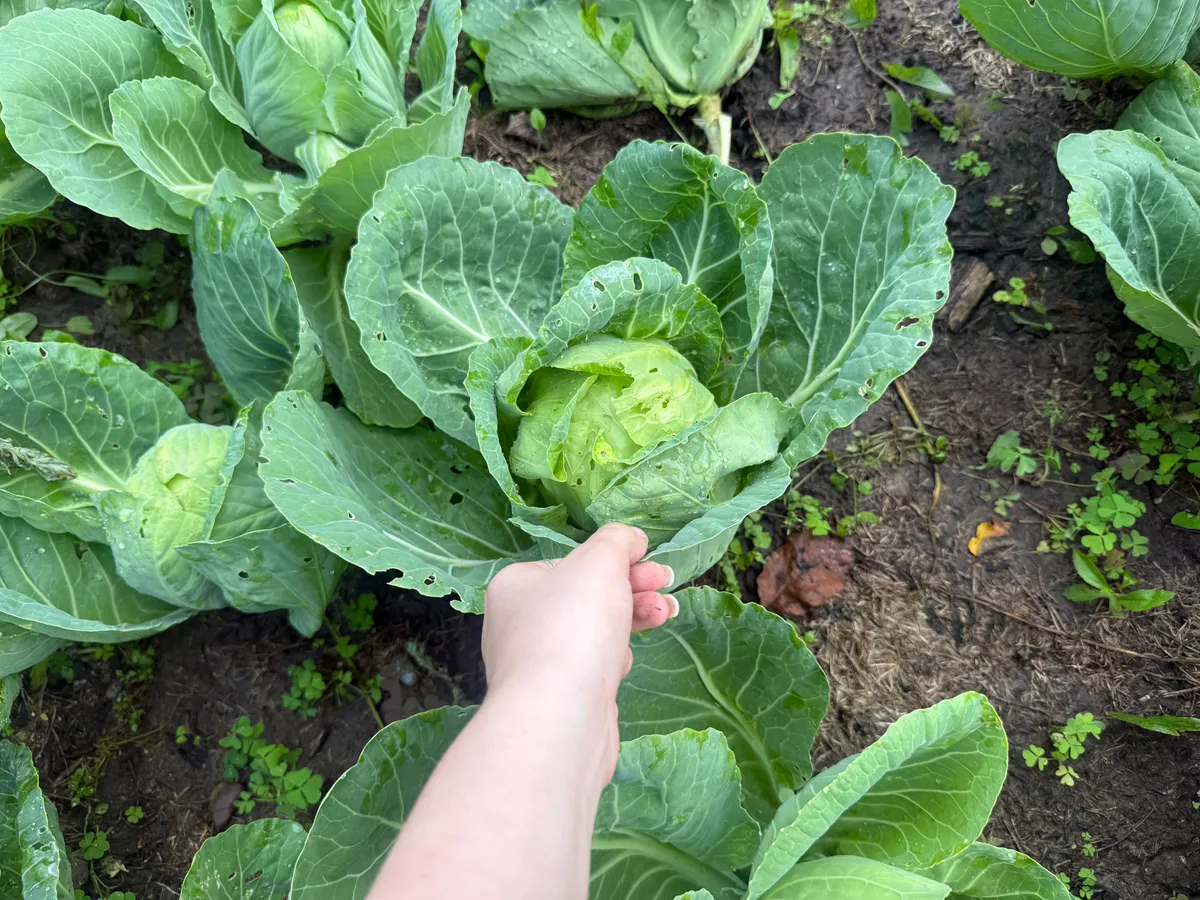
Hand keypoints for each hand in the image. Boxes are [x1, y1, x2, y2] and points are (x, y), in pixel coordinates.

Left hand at [481, 524, 675, 781]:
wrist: (560, 717)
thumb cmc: (573, 626)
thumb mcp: (599, 561)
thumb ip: (617, 541)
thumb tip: (631, 539)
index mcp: (515, 586)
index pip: (569, 563)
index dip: (612, 559)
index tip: (646, 559)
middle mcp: (518, 624)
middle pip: (586, 595)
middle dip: (633, 587)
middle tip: (665, 584)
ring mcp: (538, 664)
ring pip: (594, 631)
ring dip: (634, 618)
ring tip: (664, 613)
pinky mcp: (560, 698)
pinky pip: (593, 667)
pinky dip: (614, 660)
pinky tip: (622, 665)